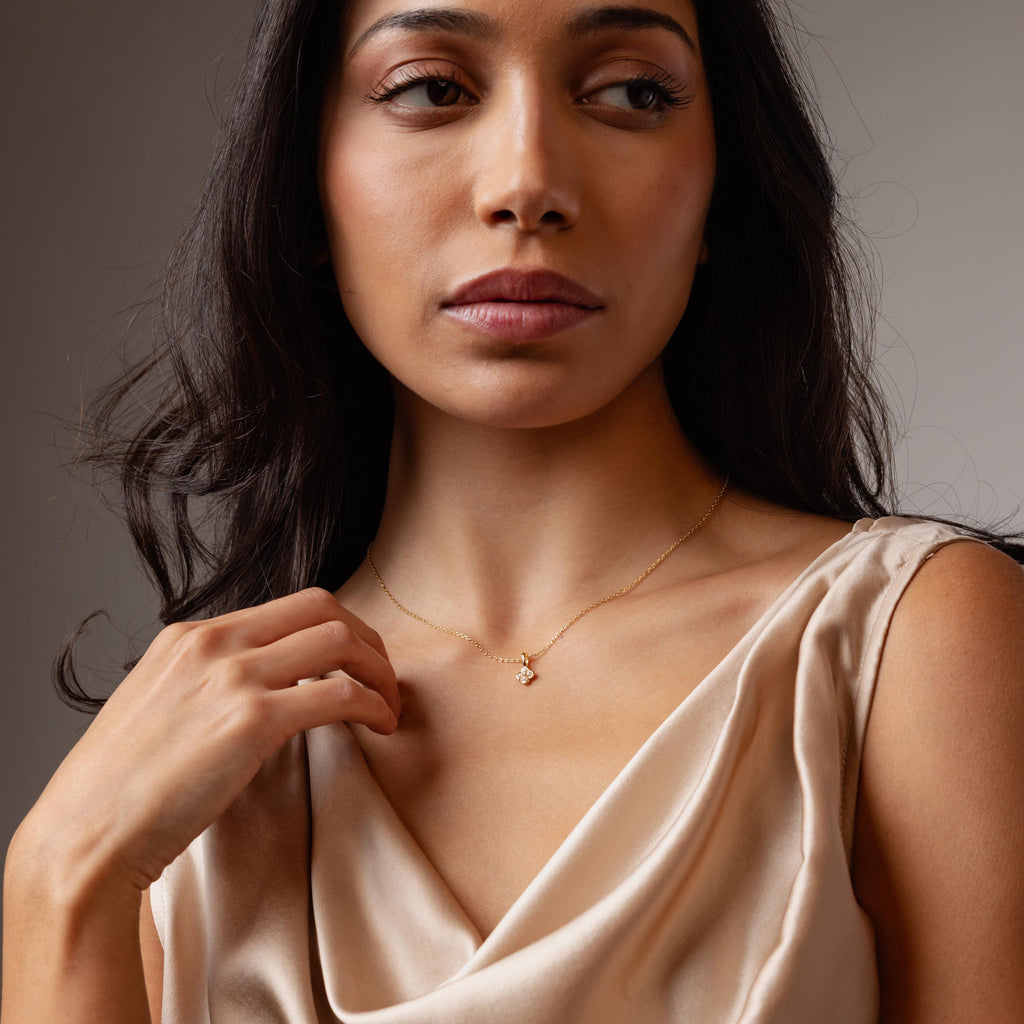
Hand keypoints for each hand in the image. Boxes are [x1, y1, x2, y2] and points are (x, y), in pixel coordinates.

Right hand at [20, 587, 399, 894]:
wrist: (84, 836)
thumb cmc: (120, 789)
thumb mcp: (159, 708)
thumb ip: (206, 686)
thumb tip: (262, 691)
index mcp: (189, 636)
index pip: (288, 605)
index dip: (335, 629)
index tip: (355, 662)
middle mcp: (213, 643)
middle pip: (322, 607)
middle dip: (367, 639)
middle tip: (383, 677)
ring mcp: (233, 676)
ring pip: (341, 641)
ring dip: (379, 671)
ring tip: (389, 706)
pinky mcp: (252, 720)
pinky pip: (341, 693)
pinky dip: (374, 705)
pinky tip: (381, 726)